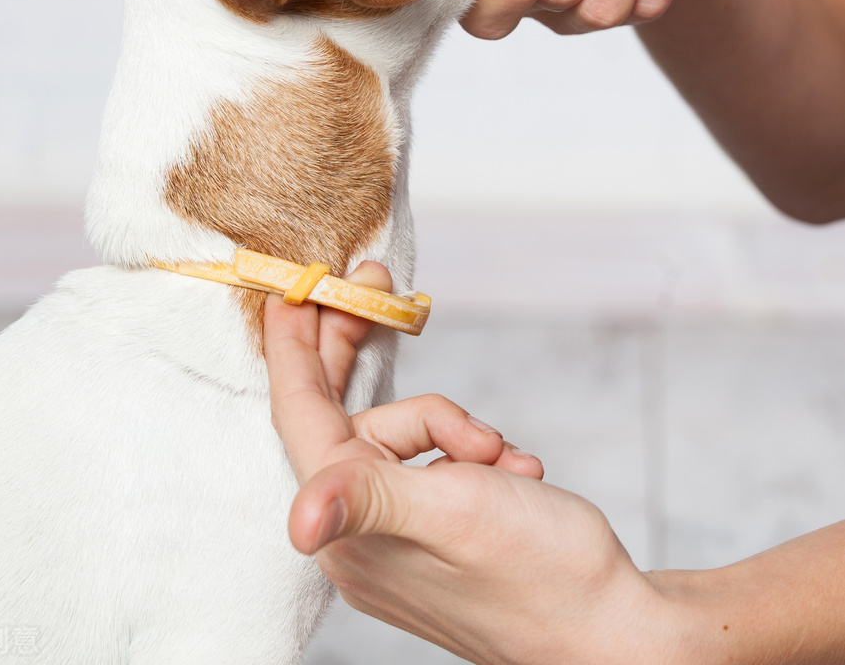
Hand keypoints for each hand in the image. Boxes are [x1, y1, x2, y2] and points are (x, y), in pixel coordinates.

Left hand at [264, 263, 671, 664]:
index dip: (292, 349)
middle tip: (372, 283)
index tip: (292, 289)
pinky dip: (477, 452)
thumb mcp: (455, 519)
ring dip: (456, 427)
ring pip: (406, 432)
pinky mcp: (437, 525)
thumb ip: (372, 500)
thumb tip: (300, 524)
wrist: (617, 626)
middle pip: (342, 415)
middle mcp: (364, 531)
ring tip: (502, 456)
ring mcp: (400, 530)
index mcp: (352, 528)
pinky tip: (518, 476)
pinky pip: (438, 458)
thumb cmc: (545, 577)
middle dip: (357, 347)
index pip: (301, 417)